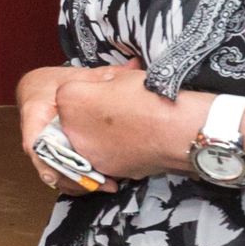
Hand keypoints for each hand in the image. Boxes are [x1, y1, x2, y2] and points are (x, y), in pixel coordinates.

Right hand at [17, 62, 130, 190]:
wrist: (37, 89)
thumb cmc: (54, 83)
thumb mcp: (77, 77)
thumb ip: (104, 76)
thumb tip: (135, 66)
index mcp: (35, 113)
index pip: (32, 140)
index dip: (44, 160)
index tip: (55, 174)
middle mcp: (35, 135)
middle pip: (47, 165)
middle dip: (73, 179)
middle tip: (102, 184)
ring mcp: (41, 149)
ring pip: (54, 174)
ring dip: (79, 184)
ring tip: (107, 186)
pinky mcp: (51, 156)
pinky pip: (61, 174)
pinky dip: (80, 182)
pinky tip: (102, 184)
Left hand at [57, 71, 204, 182]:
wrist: (177, 130)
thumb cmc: (151, 97)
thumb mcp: (122, 77)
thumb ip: (103, 80)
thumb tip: (105, 81)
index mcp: (69, 98)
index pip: (67, 95)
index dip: (88, 93)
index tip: (104, 94)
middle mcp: (69, 127)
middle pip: (73, 121)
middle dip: (88, 117)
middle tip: (114, 114)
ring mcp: (85, 151)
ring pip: (86, 142)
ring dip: (99, 137)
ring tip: (125, 130)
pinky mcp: (102, 169)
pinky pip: (102, 158)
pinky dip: (113, 152)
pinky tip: (131, 144)